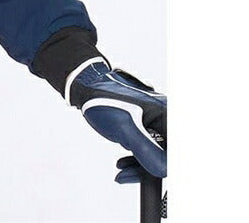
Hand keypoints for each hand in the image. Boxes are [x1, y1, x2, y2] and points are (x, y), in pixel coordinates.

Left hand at [68, 60, 165, 180]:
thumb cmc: (103, 99)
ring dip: (141, 166)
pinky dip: (137, 159)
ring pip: (158, 154)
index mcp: (168, 115)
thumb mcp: (125, 128)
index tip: (150, 175)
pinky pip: (149, 148)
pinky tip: (122, 165)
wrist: (85, 86)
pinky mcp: (147, 126)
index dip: (166, 167)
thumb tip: (164, 170)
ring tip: (121, 170)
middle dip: (149, 169)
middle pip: (169, 154)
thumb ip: (147, 151)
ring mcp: (157, 122)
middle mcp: (167, 118)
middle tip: (127, 175)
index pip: (177, 152)